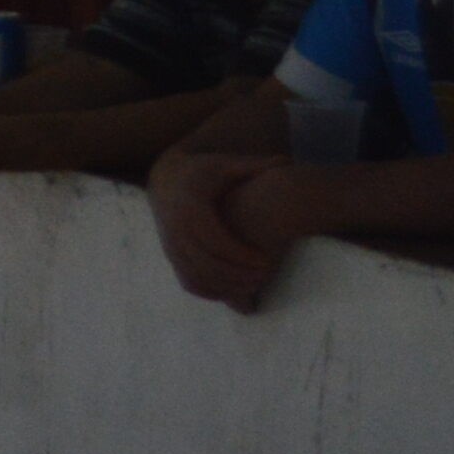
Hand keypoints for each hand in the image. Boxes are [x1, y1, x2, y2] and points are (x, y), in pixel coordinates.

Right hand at [149, 146, 291, 309]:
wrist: (167, 180)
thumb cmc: (205, 172)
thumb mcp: (226, 164)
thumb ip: (255, 165)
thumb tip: (286, 160)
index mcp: (189, 207)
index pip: (214, 239)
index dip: (240, 255)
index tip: (266, 262)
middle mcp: (175, 229)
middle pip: (205, 262)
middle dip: (237, 275)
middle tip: (265, 277)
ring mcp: (170, 246)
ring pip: (196, 276)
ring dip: (226, 287)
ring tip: (256, 286)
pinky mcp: (171, 257)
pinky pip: (188, 282)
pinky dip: (211, 292)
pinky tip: (236, 291)